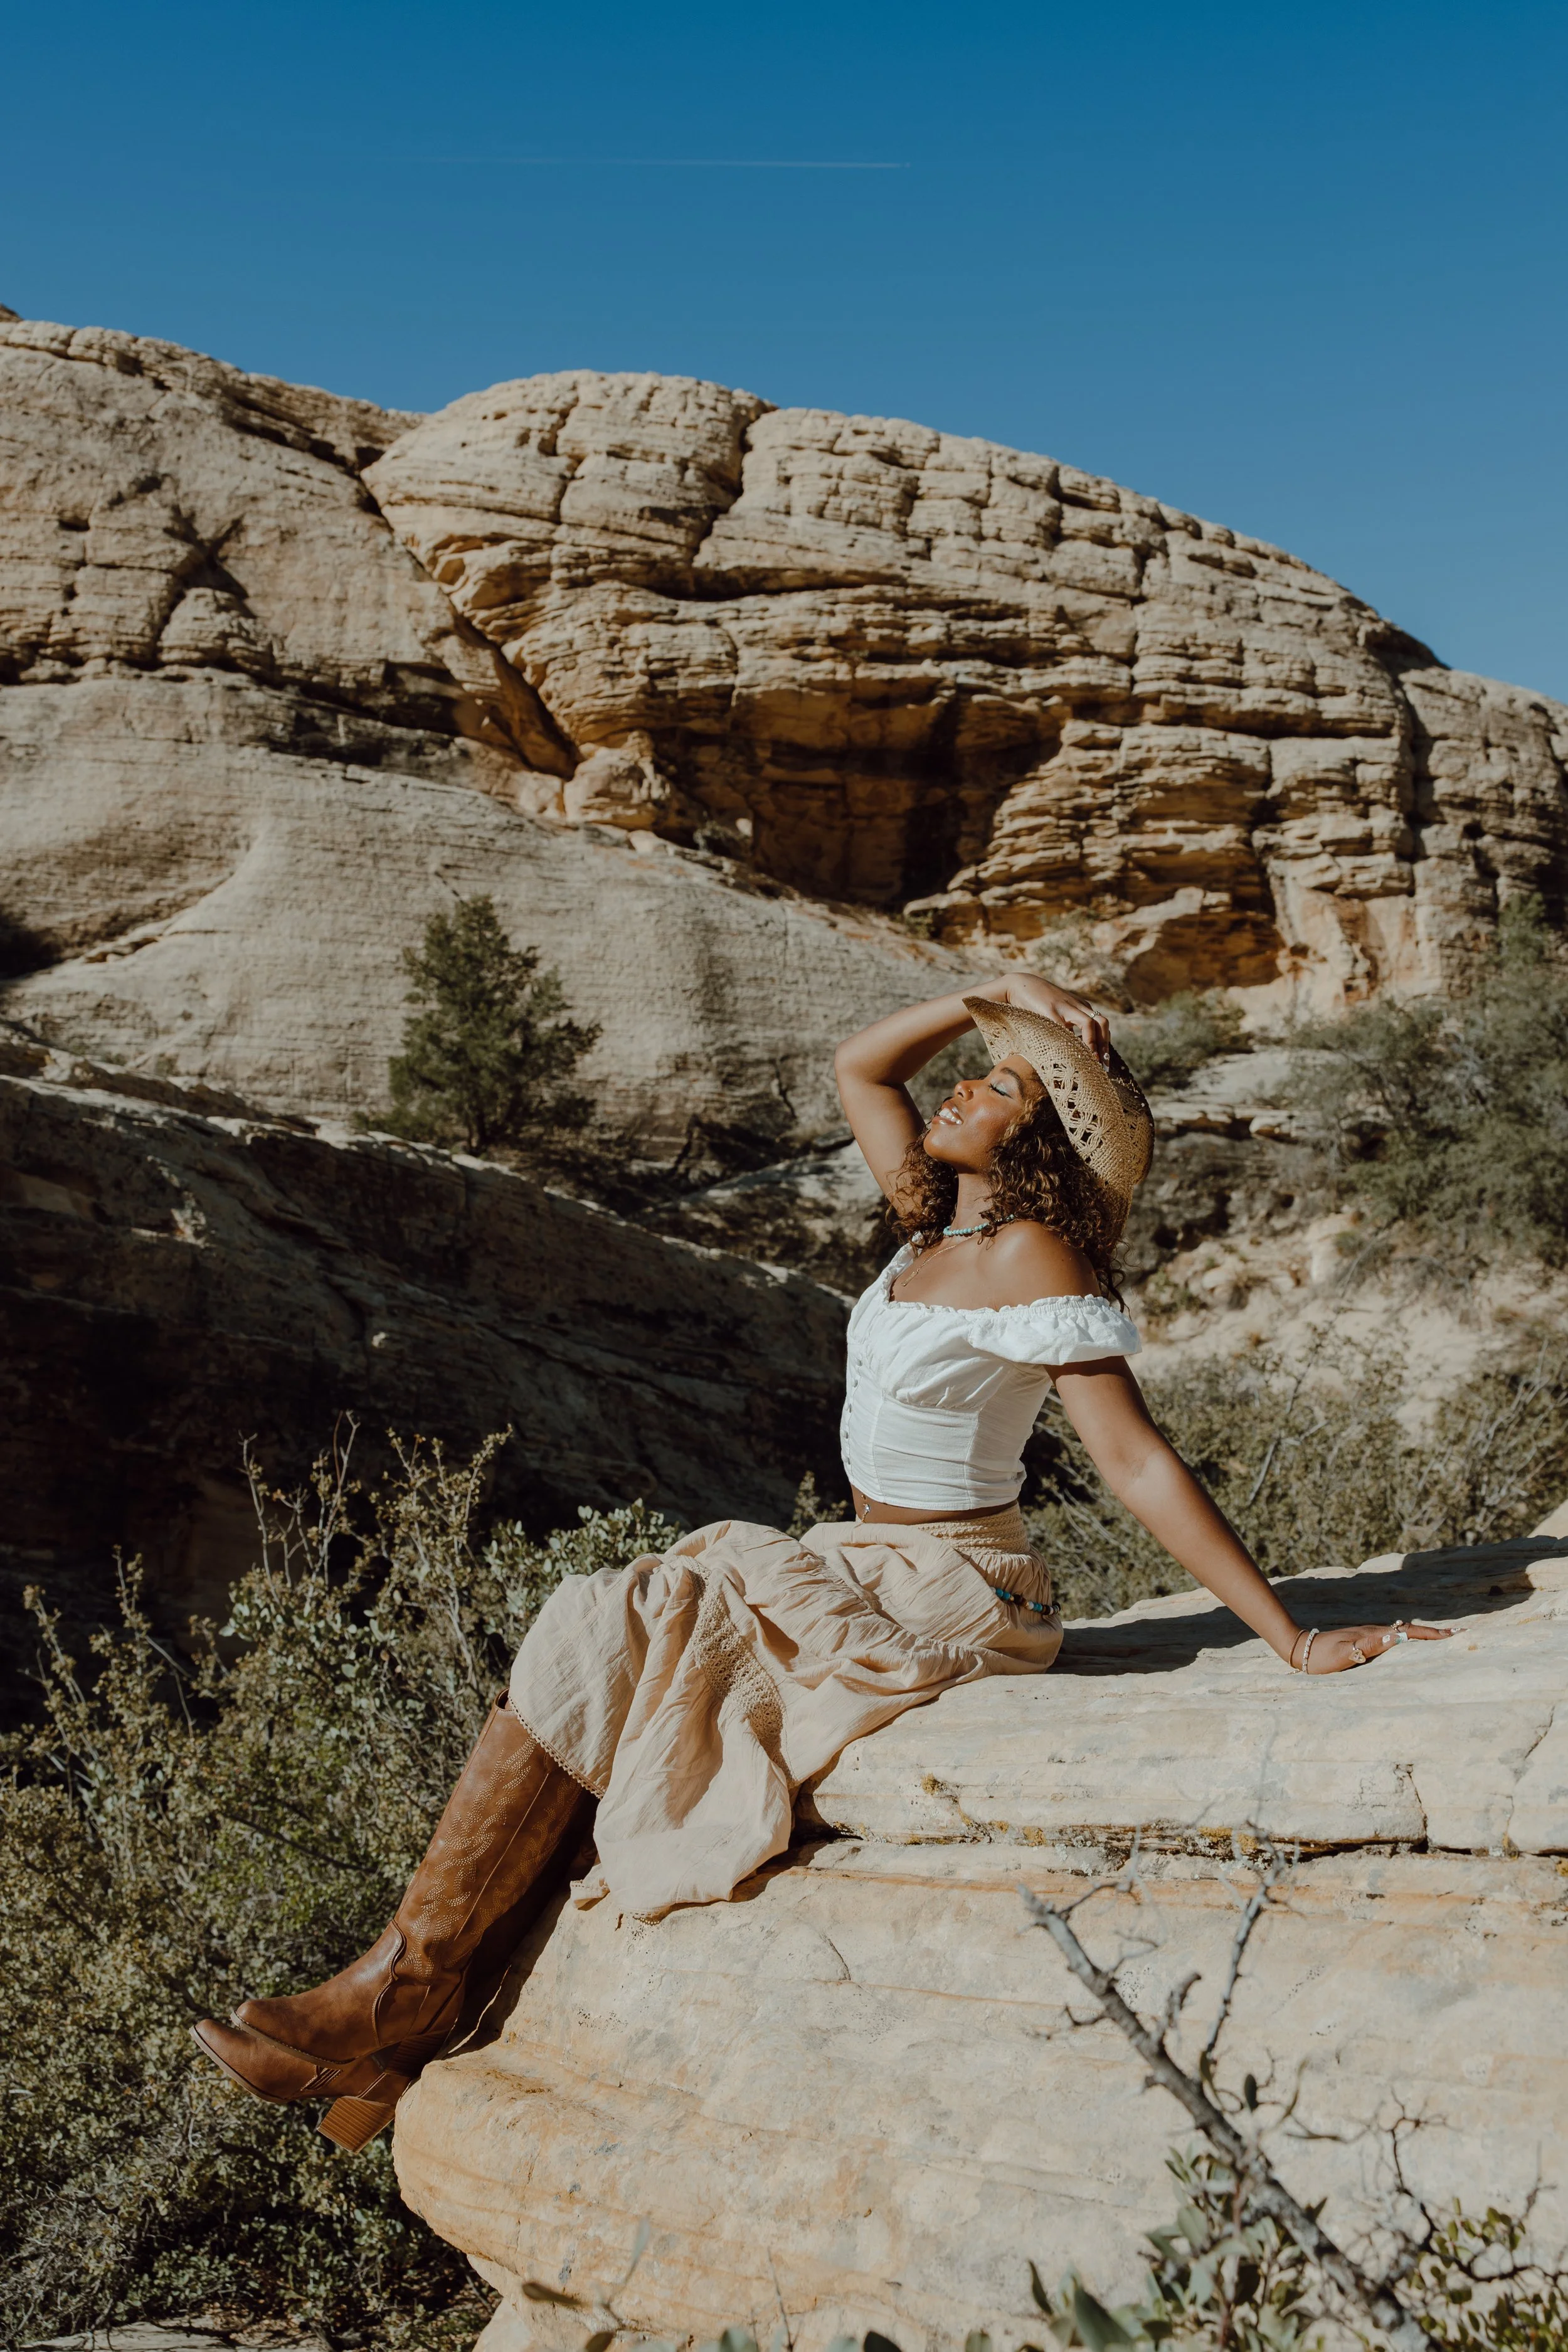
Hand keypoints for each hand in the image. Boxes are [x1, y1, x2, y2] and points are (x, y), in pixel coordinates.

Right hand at [992, 972, 1110, 1061]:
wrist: (1019, 985)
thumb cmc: (1037, 1003)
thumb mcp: (1057, 1014)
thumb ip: (1066, 1028)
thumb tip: (1073, 1052)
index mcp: (1081, 1007)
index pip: (1102, 1025)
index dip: (1105, 1045)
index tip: (1104, 1063)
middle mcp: (1077, 1006)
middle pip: (1102, 1023)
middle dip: (1104, 1045)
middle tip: (1103, 1066)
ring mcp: (1065, 1007)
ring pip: (1089, 1024)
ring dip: (1093, 1045)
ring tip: (1092, 1062)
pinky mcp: (1051, 1011)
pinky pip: (1065, 1030)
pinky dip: (1070, 1044)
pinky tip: (1069, 1057)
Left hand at [1294, 1621, 1451, 1672]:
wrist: (1302, 1648)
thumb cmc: (1322, 1656)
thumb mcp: (1344, 1653)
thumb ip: (1367, 1646)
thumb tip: (1393, 1637)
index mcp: (1373, 1636)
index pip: (1408, 1634)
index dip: (1430, 1635)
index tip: (1452, 1634)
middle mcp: (1374, 1633)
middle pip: (1410, 1632)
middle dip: (1434, 1634)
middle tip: (1457, 1634)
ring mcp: (1370, 1636)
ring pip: (1403, 1634)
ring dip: (1423, 1637)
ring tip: (1443, 1639)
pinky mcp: (1365, 1641)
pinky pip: (1393, 1639)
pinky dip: (1409, 1640)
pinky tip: (1413, 1644)